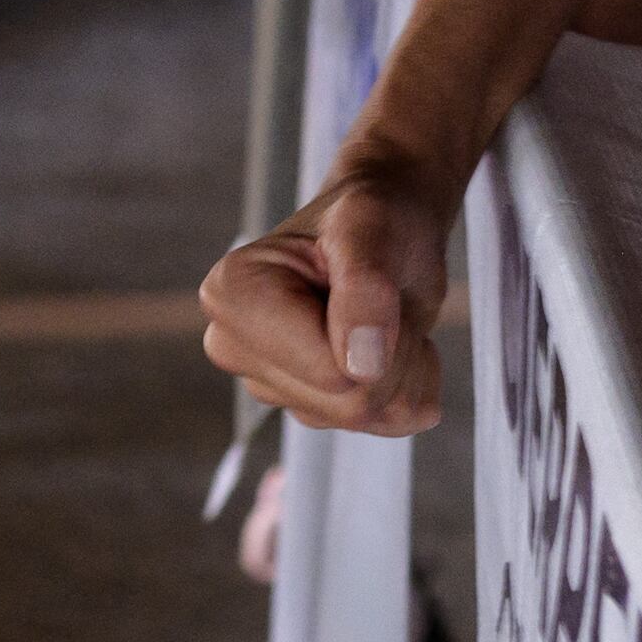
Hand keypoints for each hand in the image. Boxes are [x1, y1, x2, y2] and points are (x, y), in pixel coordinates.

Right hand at [199, 147, 455, 436]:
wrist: (391, 228)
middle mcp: (236, 346)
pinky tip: (388, 342)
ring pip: (364, 417)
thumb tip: (360, 365)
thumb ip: (365, 287)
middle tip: (387, 299)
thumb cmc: (374, 216)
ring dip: (401, 368)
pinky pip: (382, 426)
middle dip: (392, 357)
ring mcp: (268, 383)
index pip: (329, 371)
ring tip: (385, 313)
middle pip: (345, 404)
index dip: (373, 335)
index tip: (371, 283)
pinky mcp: (305, 404)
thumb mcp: (373, 229)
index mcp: (234, 295)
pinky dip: (408, 385)